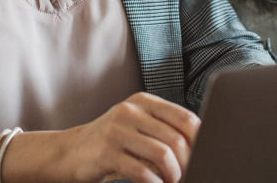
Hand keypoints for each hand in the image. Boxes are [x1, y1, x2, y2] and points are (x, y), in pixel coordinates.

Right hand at [59, 91, 199, 182]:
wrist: (70, 151)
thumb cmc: (112, 140)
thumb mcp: (136, 124)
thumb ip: (162, 128)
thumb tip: (200, 146)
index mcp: (143, 101)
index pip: (184, 117)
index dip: (201, 140)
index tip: (205, 155)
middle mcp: (130, 111)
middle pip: (175, 138)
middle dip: (188, 162)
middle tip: (190, 174)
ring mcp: (116, 130)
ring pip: (162, 154)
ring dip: (174, 175)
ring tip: (173, 182)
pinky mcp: (106, 153)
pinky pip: (141, 171)